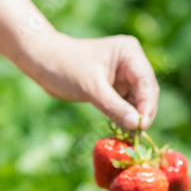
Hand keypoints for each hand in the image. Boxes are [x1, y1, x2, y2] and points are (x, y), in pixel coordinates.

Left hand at [22, 32, 158, 130]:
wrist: (43, 62)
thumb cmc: (65, 67)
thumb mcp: (91, 87)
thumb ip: (114, 106)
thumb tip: (136, 125)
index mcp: (129, 53)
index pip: (146, 82)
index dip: (147, 105)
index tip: (141, 127)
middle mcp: (131, 62)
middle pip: (146, 92)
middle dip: (142, 113)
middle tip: (137, 136)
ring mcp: (124, 75)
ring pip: (138, 101)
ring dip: (134, 118)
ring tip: (130, 137)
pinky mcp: (115, 87)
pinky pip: (126, 105)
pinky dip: (125, 117)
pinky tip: (122, 131)